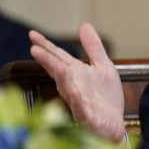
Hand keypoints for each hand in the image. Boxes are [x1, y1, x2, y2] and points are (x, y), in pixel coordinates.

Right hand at [29, 23, 124, 143]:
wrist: (115, 124)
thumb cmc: (106, 97)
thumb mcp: (103, 67)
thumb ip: (93, 48)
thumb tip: (84, 24)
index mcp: (76, 74)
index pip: (59, 58)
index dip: (46, 47)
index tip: (33, 35)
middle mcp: (73, 86)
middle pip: (59, 71)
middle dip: (48, 61)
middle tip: (34, 48)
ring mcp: (78, 102)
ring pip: (67, 89)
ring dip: (61, 78)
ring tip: (56, 66)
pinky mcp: (87, 116)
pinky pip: (81, 108)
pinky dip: (77, 101)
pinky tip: (75, 92)